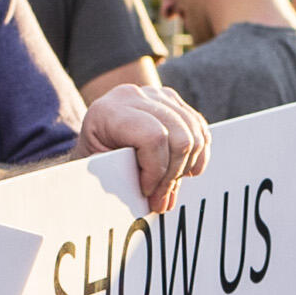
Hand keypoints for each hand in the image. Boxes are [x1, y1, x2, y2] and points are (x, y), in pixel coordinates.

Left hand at [80, 80, 207, 213]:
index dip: (156, 170)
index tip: (146, 191)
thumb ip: (120, 180)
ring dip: (186, 168)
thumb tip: (156, 199)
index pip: (153, 138)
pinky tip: (184, 170)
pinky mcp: (174, 101)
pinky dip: (198, 156)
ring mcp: (157, 95)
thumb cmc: (95, 153)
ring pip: (195, 136)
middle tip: (160, 197)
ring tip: (168, 186)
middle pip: (180, 138)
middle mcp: (134, 96)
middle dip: (172, 175)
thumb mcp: (96, 168)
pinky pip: (200, 130)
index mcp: (109, 111)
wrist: (96, 130)